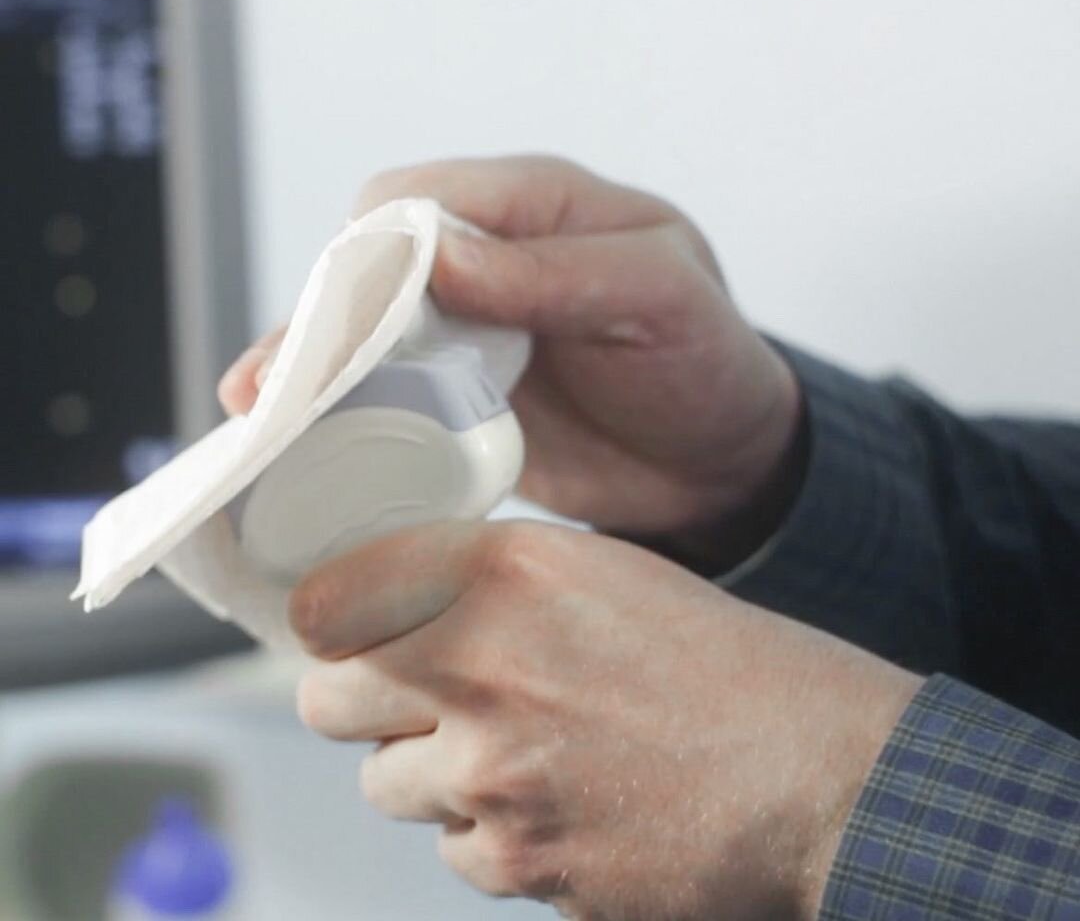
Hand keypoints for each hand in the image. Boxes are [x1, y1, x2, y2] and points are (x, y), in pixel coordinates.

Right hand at [219, 156, 803, 546]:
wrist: (715, 466)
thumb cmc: (703, 366)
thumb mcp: (657, 298)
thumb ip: (554, 270)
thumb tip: (439, 254)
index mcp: (535, 205)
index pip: (419, 202)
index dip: (371, 252)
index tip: (343, 318)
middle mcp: (484, 259)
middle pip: (368, 264)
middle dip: (318, 317)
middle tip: (275, 381)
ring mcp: (460, 331)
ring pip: (357, 330)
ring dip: (305, 366)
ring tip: (256, 412)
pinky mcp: (448, 394)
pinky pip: (375, 390)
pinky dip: (332, 411)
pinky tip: (289, 439)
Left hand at [291, 520, 919, 919]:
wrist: (817, 773)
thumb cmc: (721, 661)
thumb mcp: (599, 570)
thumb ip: (490, 575)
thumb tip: (408, 596)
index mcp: (502, 572)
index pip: (325, 603)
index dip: (328, 620)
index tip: (344, 629)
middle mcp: (480, 666)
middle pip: (327, 699)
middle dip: (363, 701)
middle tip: (416, 696)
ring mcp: (492, 777)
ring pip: (385, 785)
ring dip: (430, 772)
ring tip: (514, 752)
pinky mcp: (517, 865)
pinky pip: (453, 851)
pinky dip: (487, 834)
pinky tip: (557, 805)